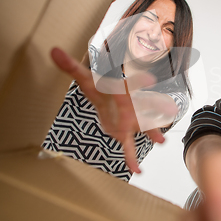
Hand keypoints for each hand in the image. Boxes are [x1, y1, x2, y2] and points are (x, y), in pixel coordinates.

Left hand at [51, 47, 176, 172]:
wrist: (110, 99)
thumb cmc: (100, 89)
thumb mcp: (85, 78)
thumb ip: (70, 66)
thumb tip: (53, 49)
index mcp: (122, 89)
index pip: (131, 84)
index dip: (140, 82)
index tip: (150, 82)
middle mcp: (131, 103)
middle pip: (143, 105)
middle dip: (153, 108)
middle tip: (168, 109)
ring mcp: (132, 118)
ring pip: (145, 124)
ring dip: (153, 132)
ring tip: (161, 140)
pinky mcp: (128, 131)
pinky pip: (130, 145)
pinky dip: (130, 158)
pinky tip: (136, 171)